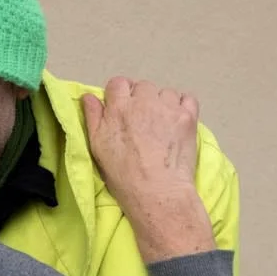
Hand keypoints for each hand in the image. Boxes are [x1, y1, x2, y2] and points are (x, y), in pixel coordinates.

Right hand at [80, 77, 215, 262]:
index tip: (122, 110)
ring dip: (162, 103)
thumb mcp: (97, 147)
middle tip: (142, 122)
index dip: (119, 95)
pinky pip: (187, 99)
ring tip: (161, 125)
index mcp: (119, 107)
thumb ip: (92, 117)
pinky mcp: (187, 116)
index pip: (118, 83)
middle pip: (142, 87)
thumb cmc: (123, 174)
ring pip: (165, 93)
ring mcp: (168, 107)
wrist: (157, 191)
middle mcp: (143, 100)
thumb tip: (88, 96)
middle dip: (141, 99)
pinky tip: (177, 121)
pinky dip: (182, 106)